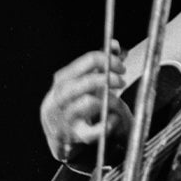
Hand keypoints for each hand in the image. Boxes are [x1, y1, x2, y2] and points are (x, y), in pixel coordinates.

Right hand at [40, 40, 132, 161]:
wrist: (59, 133)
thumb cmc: (73, 101)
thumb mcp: (82, 80)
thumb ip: (99, 63)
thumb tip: (114, 45)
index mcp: (62, 80)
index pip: (87, 61)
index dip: (108, 60)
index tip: (121, 65)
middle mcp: (60, 97)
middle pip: (86, 81)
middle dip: (108, 79)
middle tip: (121, 81)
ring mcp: (66, 117)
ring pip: (89, 102)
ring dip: (109, 99)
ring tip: (117, 101)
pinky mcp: (75, 135)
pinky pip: (92, 130)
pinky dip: (107, 124)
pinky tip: (114, 119)